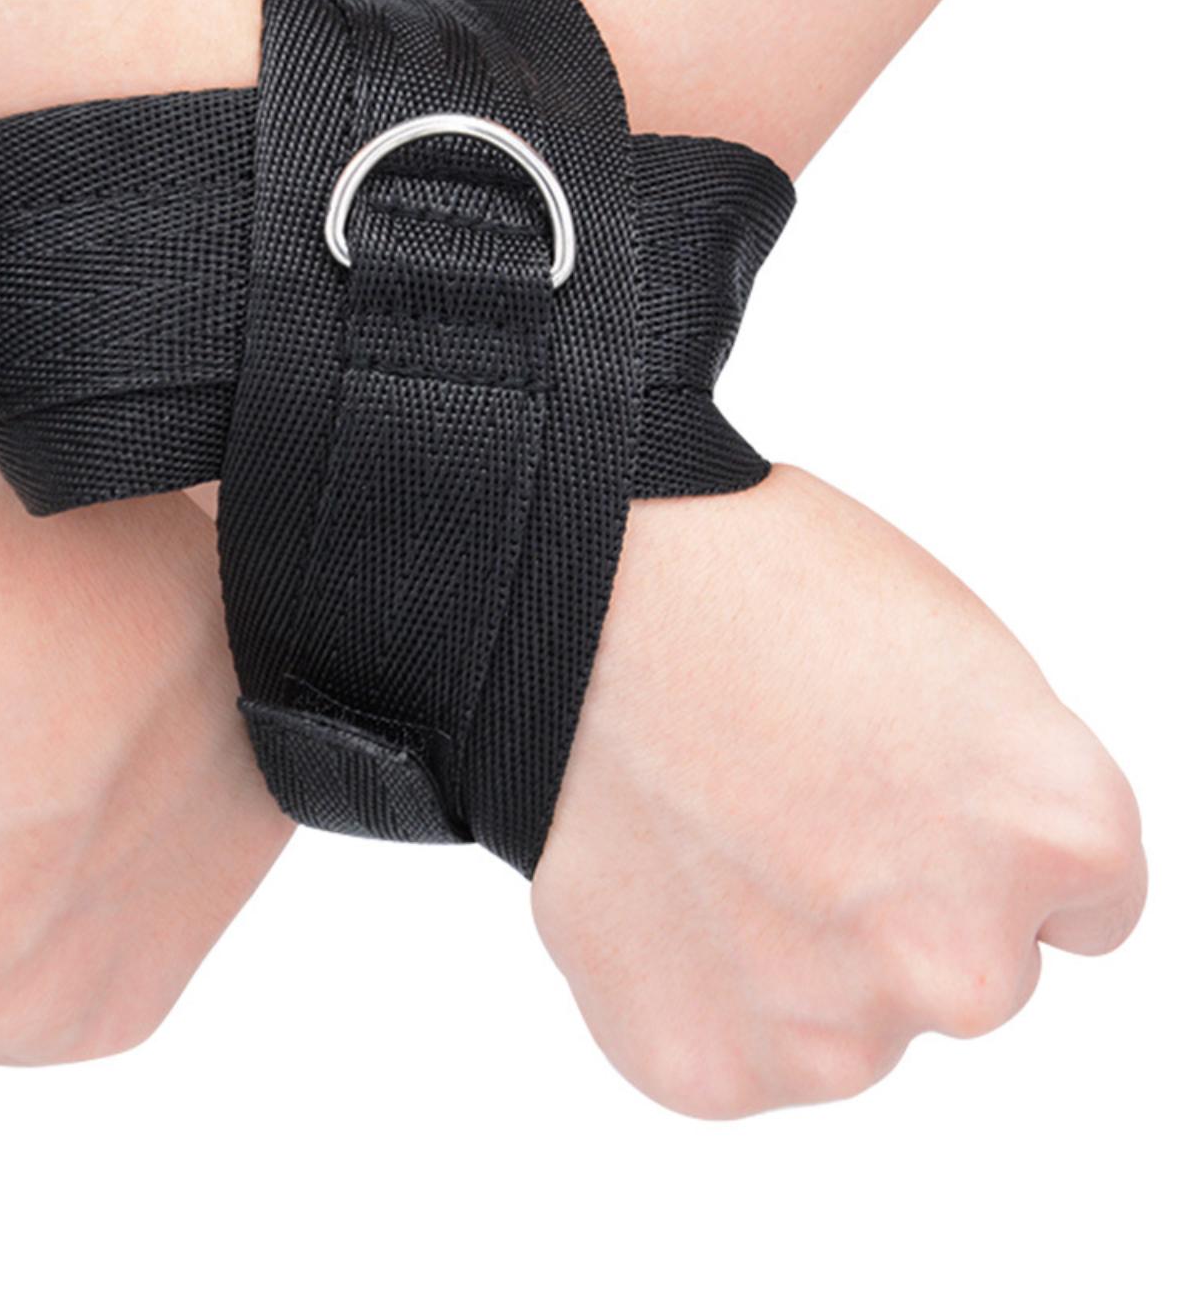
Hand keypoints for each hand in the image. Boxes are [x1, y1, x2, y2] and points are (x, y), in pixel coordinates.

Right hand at [534, 466, 1146, 1116]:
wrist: (577, 598)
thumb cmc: (753, 587)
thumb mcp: (960, 661)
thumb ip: (1002, 810)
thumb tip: (973, 879)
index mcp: (1061, 840)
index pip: (1081, 912)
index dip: (975, 841)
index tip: (903, 796)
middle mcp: (967, 966)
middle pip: (962, 974)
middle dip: (892, 908)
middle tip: (789, 804)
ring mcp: (833, 1034)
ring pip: (846, 1021)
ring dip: (795, 957)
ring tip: (711, 834)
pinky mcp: (712, 1071)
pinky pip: (740, 1048)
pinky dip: (704, 986)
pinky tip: (667, 885)